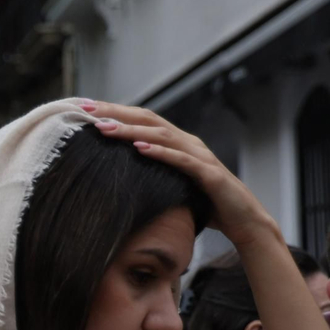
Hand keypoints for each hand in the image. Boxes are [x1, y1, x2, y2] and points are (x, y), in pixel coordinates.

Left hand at [84, 102, 277, 247]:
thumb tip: (115, 174)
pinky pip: (183, 161)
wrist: (244, 220)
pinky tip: (139, 148)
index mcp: (178, 144)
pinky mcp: (210, 175)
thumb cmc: (205, 204)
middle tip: (86, 109)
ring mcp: (200, 157)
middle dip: (116, 113)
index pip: (142, 120)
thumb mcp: (170, 184)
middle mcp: (189, 144)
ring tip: (104, 127)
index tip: (85, 108)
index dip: (115, 112)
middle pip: (148, 120)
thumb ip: (150, 174)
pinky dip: (161, 152)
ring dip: (131, 130)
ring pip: (162, 136)